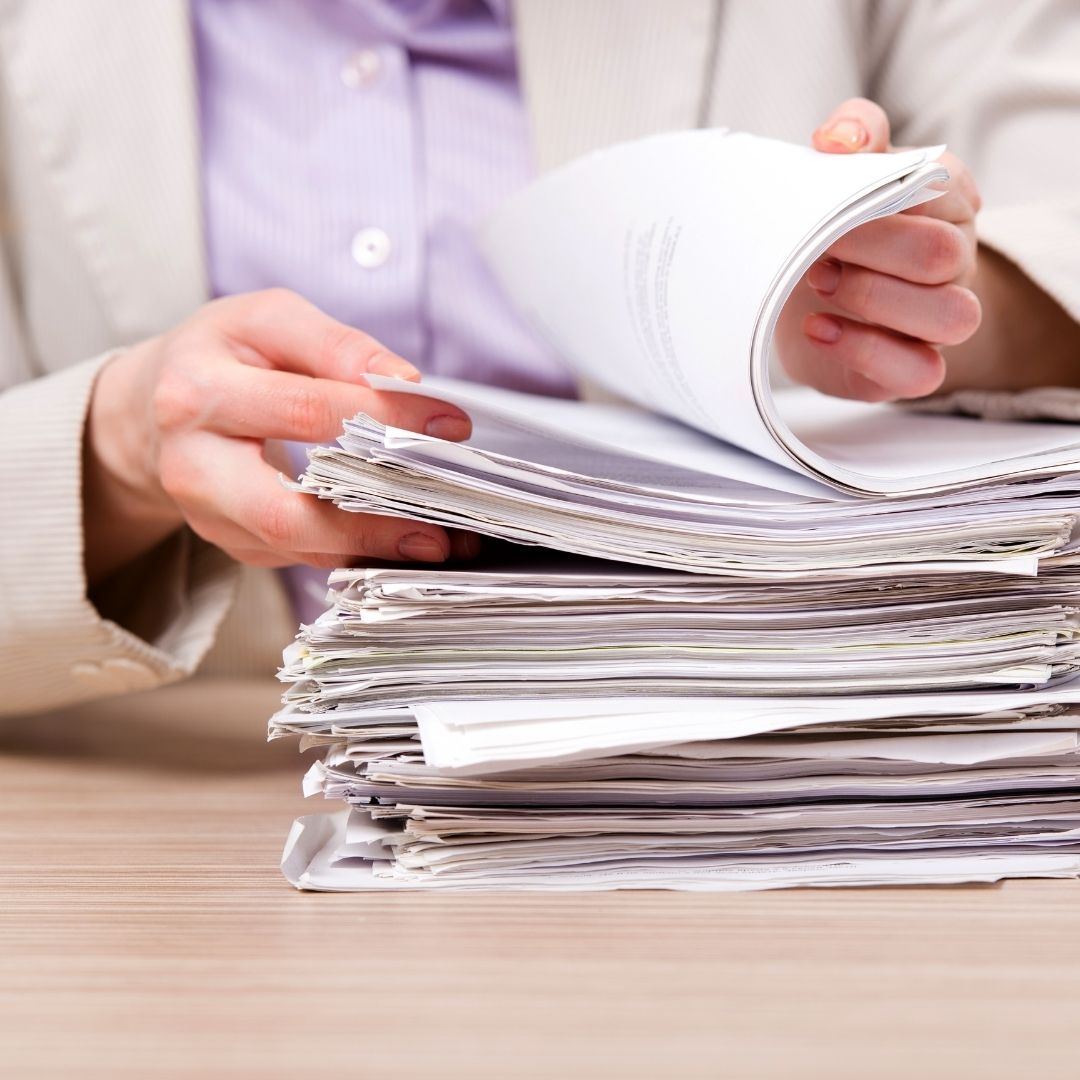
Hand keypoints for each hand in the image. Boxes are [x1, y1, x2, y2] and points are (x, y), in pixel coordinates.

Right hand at [83, 289, 475, 583]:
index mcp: (198, 393)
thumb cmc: (223, 356)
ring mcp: (208, 516)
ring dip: (373, 550)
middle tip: (442, 524)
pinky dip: (356, 553)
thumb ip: (335, 345)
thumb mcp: (269, 321)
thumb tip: (402, 381)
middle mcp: (192, 465)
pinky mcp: (230, 544)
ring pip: (295, 547)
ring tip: (438, 541)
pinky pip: (301, 557)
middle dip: (373, 522)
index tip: (449, 424)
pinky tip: (402, 542)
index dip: (384, 419)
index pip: (306, 410)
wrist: (151, 409)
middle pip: (287, 511)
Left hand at [775, 97, 982, 401]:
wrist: (812, 303)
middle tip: (815, 249)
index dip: (882, 194)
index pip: (943, 185)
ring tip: (816, 284)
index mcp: (945, 202)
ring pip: (951, 316)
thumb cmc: (836, 232)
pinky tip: (818, 329)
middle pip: (942, 255)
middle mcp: (954, 262)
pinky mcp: (912, 369)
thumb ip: (849, 136)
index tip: (824, 200)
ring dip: (875, 299)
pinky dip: (865, 351)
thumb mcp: (840, 176)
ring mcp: (938, 321)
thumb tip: (840, 139)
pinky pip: (920, 373)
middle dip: (870, 249)